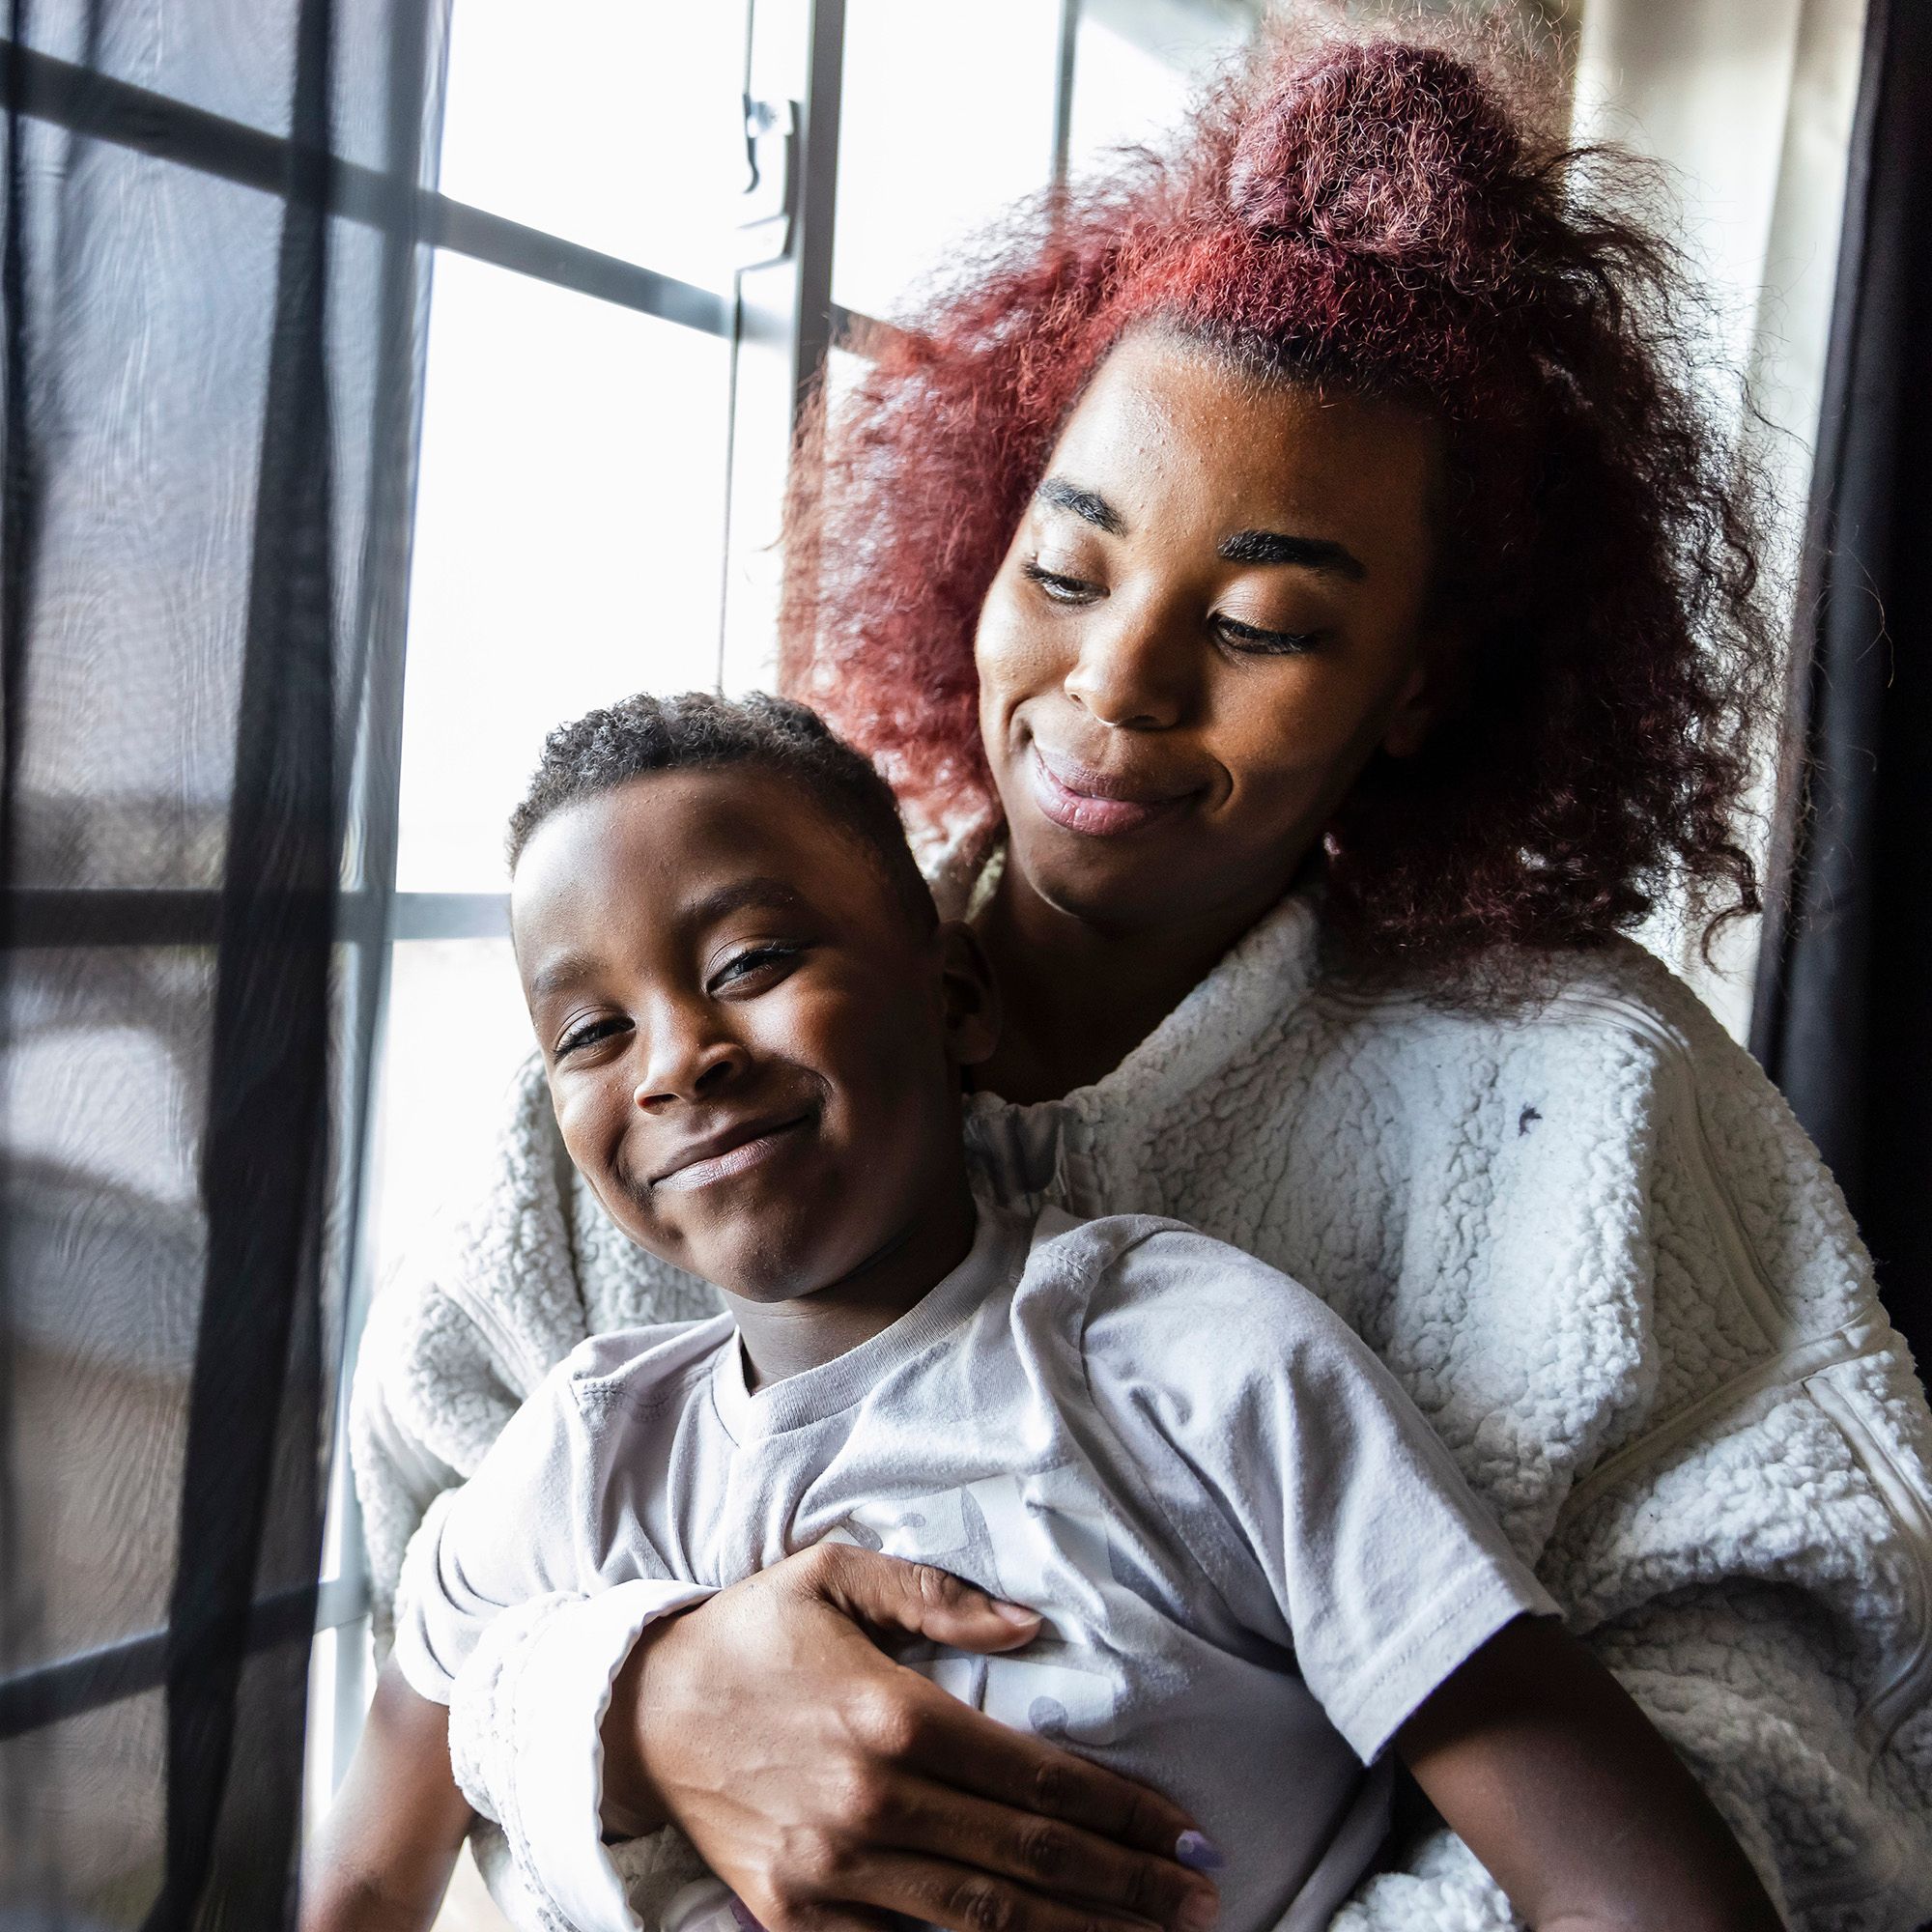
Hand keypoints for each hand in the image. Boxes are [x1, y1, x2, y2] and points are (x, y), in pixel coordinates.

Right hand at [602, 1544, 1220, 1931]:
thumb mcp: (835, 1572)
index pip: (1038, 1779)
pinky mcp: (797, 1919)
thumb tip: (1033, 1623)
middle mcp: (871, 1802)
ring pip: (982, 1925)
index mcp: (892, 1713)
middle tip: (1202, 1898)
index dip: (1125, 1813)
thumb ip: (938, 1594)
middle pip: (1028, 1862)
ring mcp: (833, 1874)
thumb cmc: (753, 1631)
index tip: (1189, 1835)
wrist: (640, 1713)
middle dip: (1127, 1885)